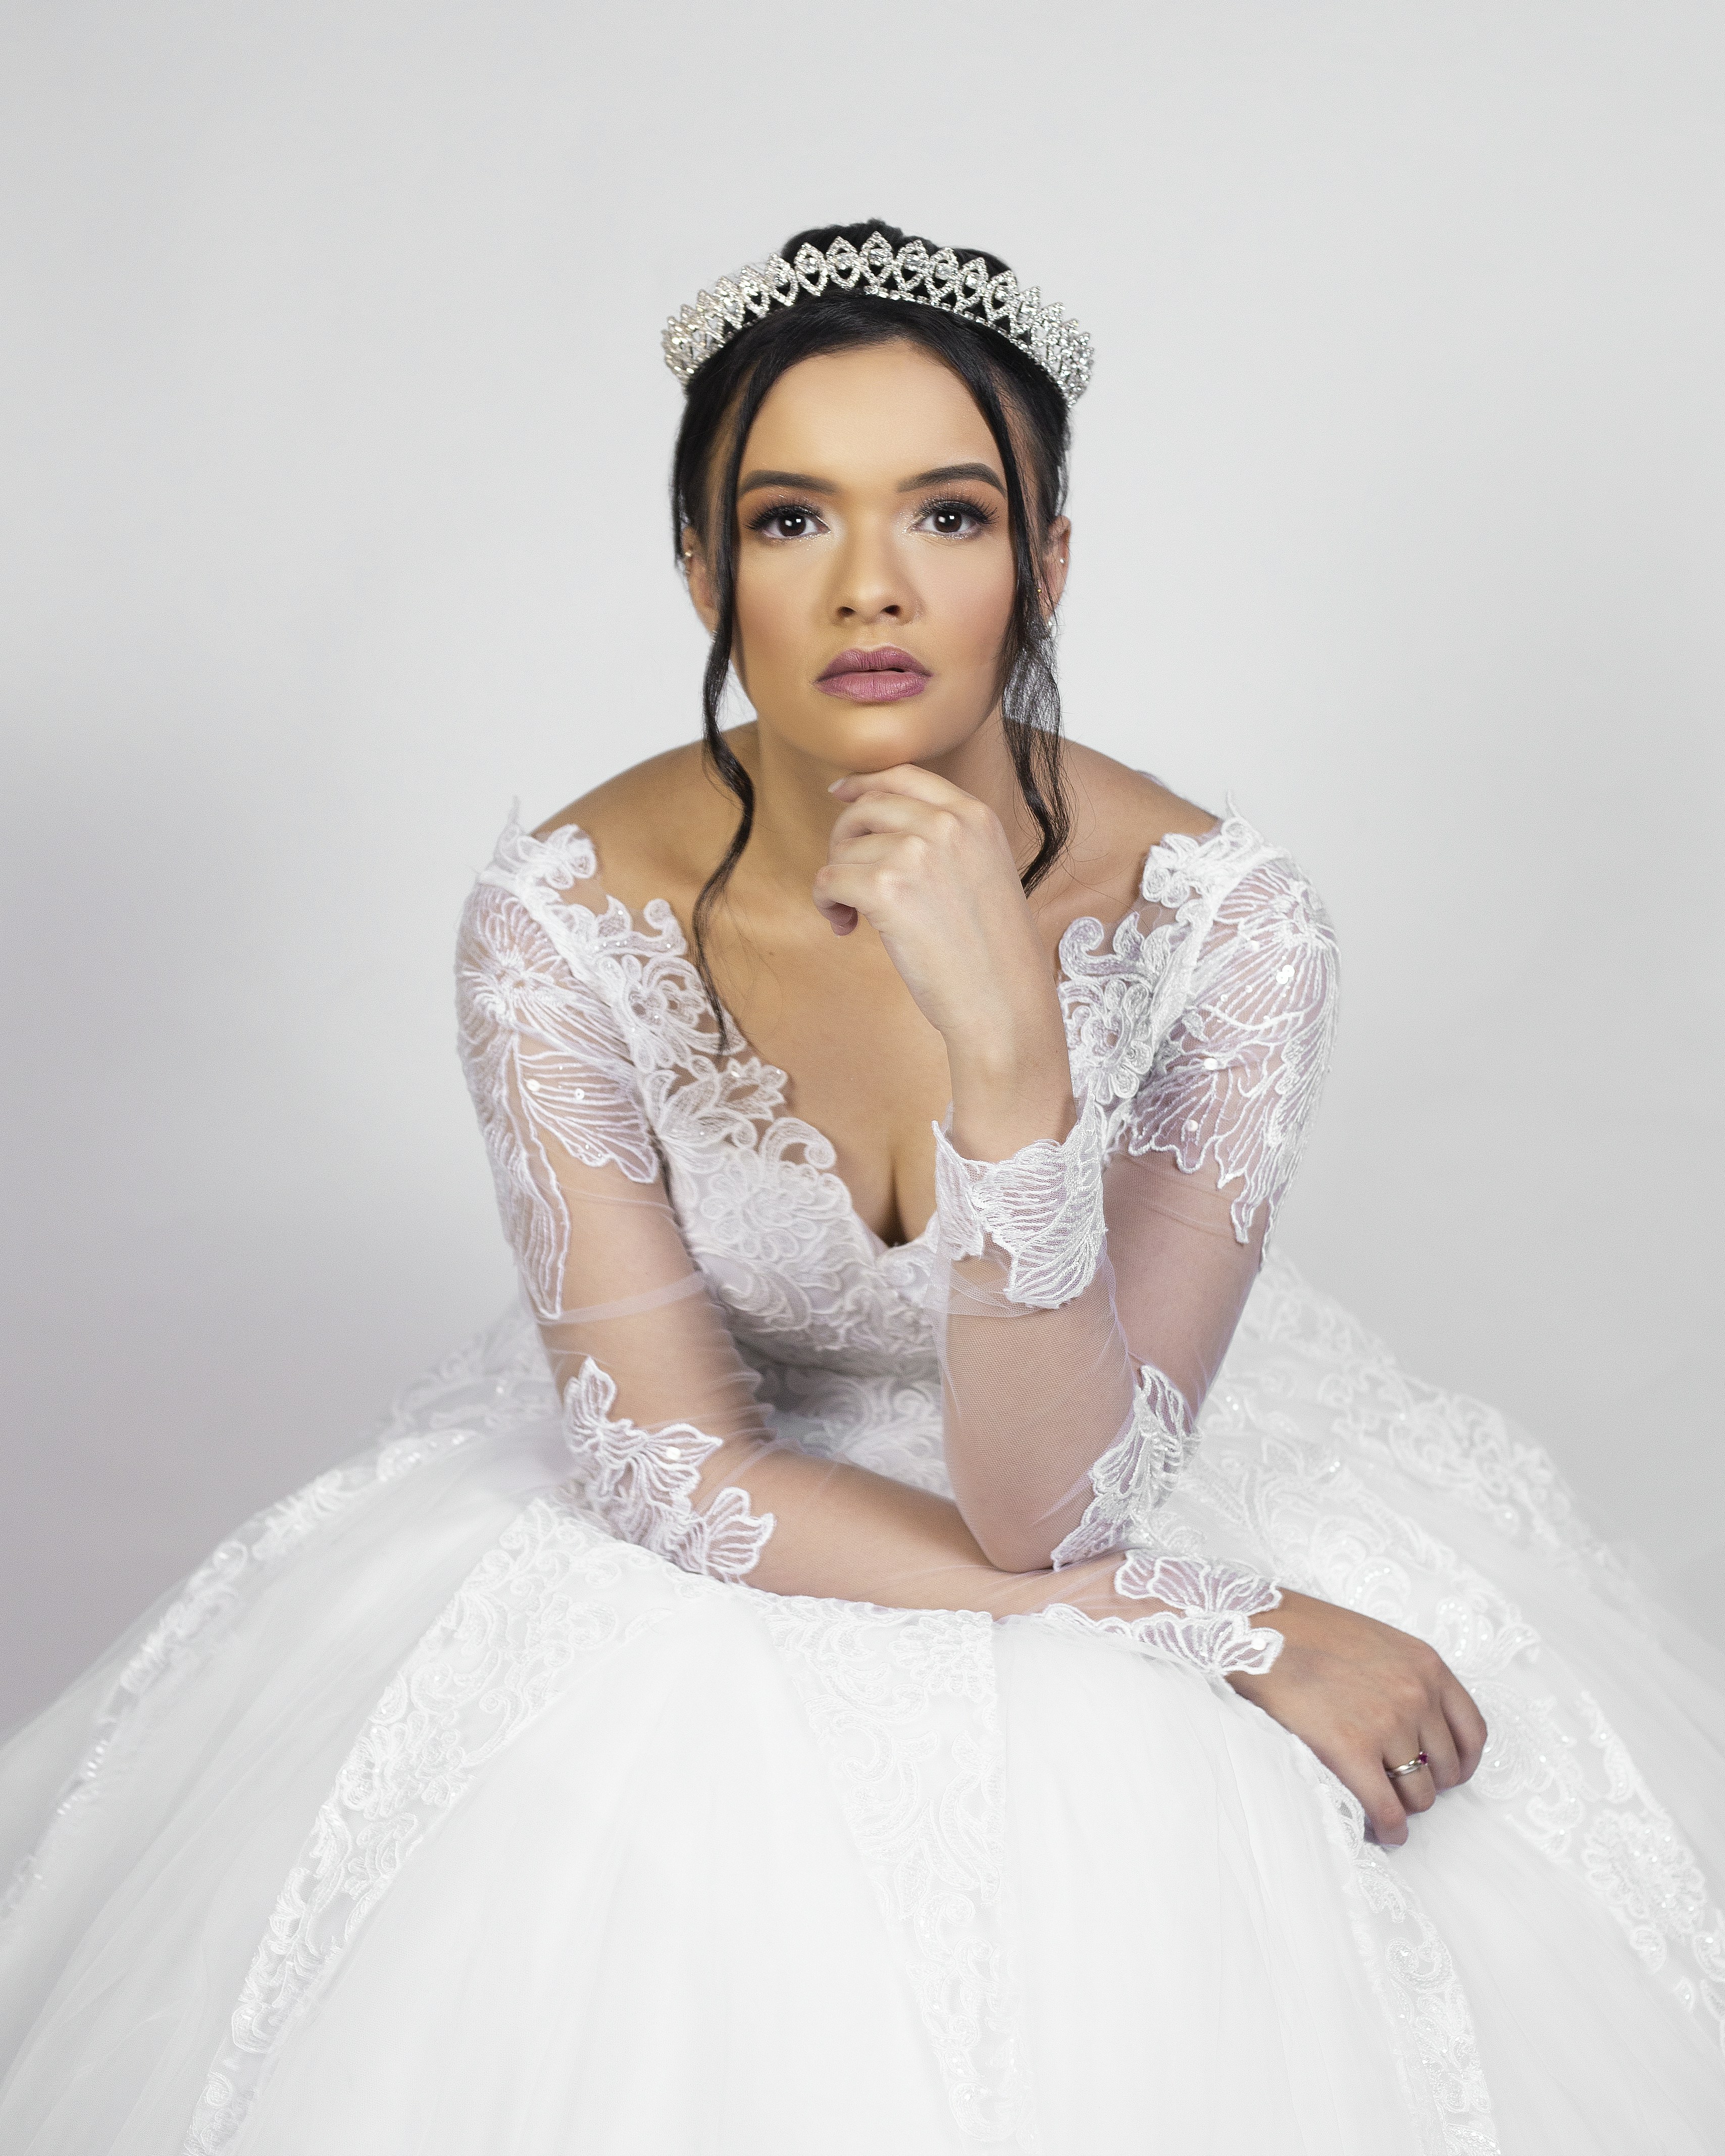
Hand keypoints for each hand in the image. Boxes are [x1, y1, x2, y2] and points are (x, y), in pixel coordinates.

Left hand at [818, 766, 1072, 1157]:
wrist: (1005, 1006)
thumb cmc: (996, 958)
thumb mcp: (987, 876)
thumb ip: (949, 845)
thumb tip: (886, 831)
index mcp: (977, 817)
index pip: (907, 776)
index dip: (866, 782)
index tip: (841, 794)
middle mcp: (948, 824)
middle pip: (867, 807)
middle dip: (844, 840)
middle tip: (847, 881)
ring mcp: (918, 853)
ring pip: (845, 848)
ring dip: (837, 882)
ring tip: (853, 918)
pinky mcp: (888, 888)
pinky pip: (829, 879)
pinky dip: (826, 904)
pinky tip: (845, 927)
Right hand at [1227, 1590, 1487, 1845]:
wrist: (1252, 1627)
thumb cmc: (1304, 1630)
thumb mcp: (1373, 1641)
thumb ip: (1403, 1677)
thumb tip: (1414, 1727)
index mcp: (1426, 1665)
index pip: (1473, 1732)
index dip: (1460, 1763)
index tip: (1443, 1774)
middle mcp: (1416, 1694)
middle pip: (1446, 1770)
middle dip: (1424, 1785)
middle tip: (1397, 1788)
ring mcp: (1387, 1723)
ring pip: (1419, 1795)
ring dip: (1403, 1808)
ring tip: (1382, 1809)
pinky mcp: (1351, 1750)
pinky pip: (1386, 1810)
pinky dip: (1388, 1830)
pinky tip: (1379, 1832)